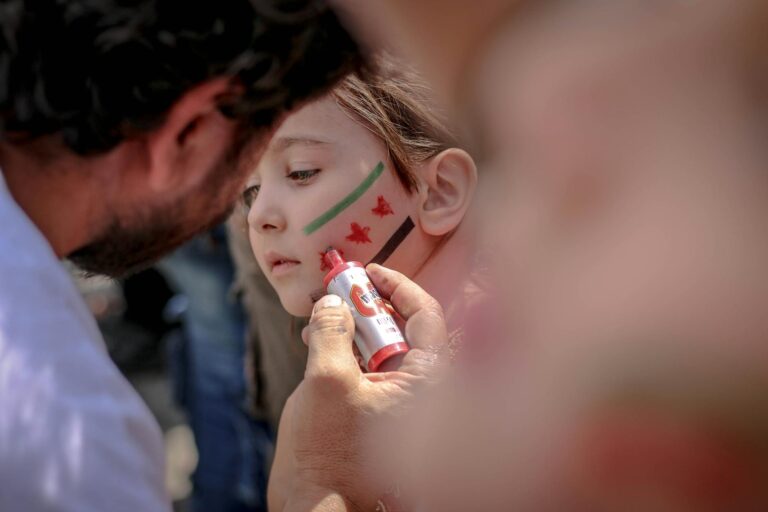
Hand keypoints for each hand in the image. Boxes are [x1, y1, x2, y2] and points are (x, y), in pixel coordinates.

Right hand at [269, 264, 447, 511]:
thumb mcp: (327, 381)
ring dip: (355, 326)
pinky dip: (349, 349)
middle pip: (403, 328)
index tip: (369, 271)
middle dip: (370, 304)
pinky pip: (371, 368)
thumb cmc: (327, 452)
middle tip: (341, 287)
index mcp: (426, 381)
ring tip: (325, 313)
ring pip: (383, 347)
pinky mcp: (378, 410)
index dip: (398, 286)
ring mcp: (399, 401)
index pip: (426, 315)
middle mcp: (420, 389)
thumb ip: (332, 332)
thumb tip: (333, 302)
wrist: (316, 504)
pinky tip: (320, 341)